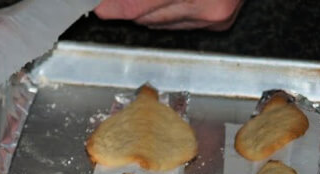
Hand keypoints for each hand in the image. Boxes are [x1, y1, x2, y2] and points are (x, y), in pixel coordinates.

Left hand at [94, 0, 244, 30]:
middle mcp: (207, 4)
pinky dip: (167, 13)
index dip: (116, 7)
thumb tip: (118, 1)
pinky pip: (178, 26)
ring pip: (160, 24)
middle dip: (130, 6)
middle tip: (114, 2)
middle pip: (147, 17)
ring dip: (148, 11)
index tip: (101, 8)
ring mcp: (214, 17)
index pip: (140, 5)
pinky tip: (170, 0)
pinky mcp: (219, 24)